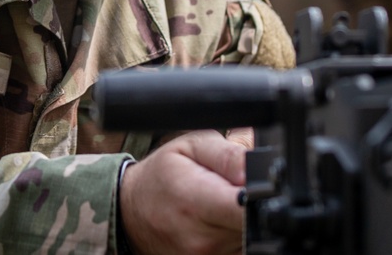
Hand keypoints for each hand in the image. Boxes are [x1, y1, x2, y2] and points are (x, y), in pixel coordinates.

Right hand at [119, 130, 246, 254]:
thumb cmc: (162, 175)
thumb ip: (228, 154)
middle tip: (233, 188)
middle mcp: (201, 239)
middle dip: (252, 203)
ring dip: (243, 219)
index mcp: (197, 202)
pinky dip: (235, 233)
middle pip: (252, 222)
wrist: (130, 211)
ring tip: (223, 203)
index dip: (261, 193)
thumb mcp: (193, 146)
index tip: (256, 183)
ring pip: (248, 237)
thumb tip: (256, 165)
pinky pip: (238, 248)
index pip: (246, 207)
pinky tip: (220, 219)